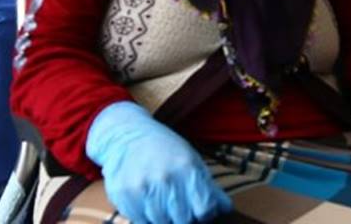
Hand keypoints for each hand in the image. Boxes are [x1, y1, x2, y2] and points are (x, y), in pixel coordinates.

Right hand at [86, 101, 231, 223]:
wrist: (127, 136)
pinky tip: (148, 201)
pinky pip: (141, 221)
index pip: (205, 208)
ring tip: (162, 201)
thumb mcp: (191, 160)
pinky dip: (147, 217)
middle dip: (185, 216)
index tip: (200, 208)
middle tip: (180, 205)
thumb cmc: (165, 149)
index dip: (205, 212)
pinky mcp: (124, 196)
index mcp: (186, 167)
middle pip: (183, 219)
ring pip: (162, 223)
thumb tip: (226, 208)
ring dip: (165, 217)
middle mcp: (165, 178)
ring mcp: (143, 188)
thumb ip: (208, 186)